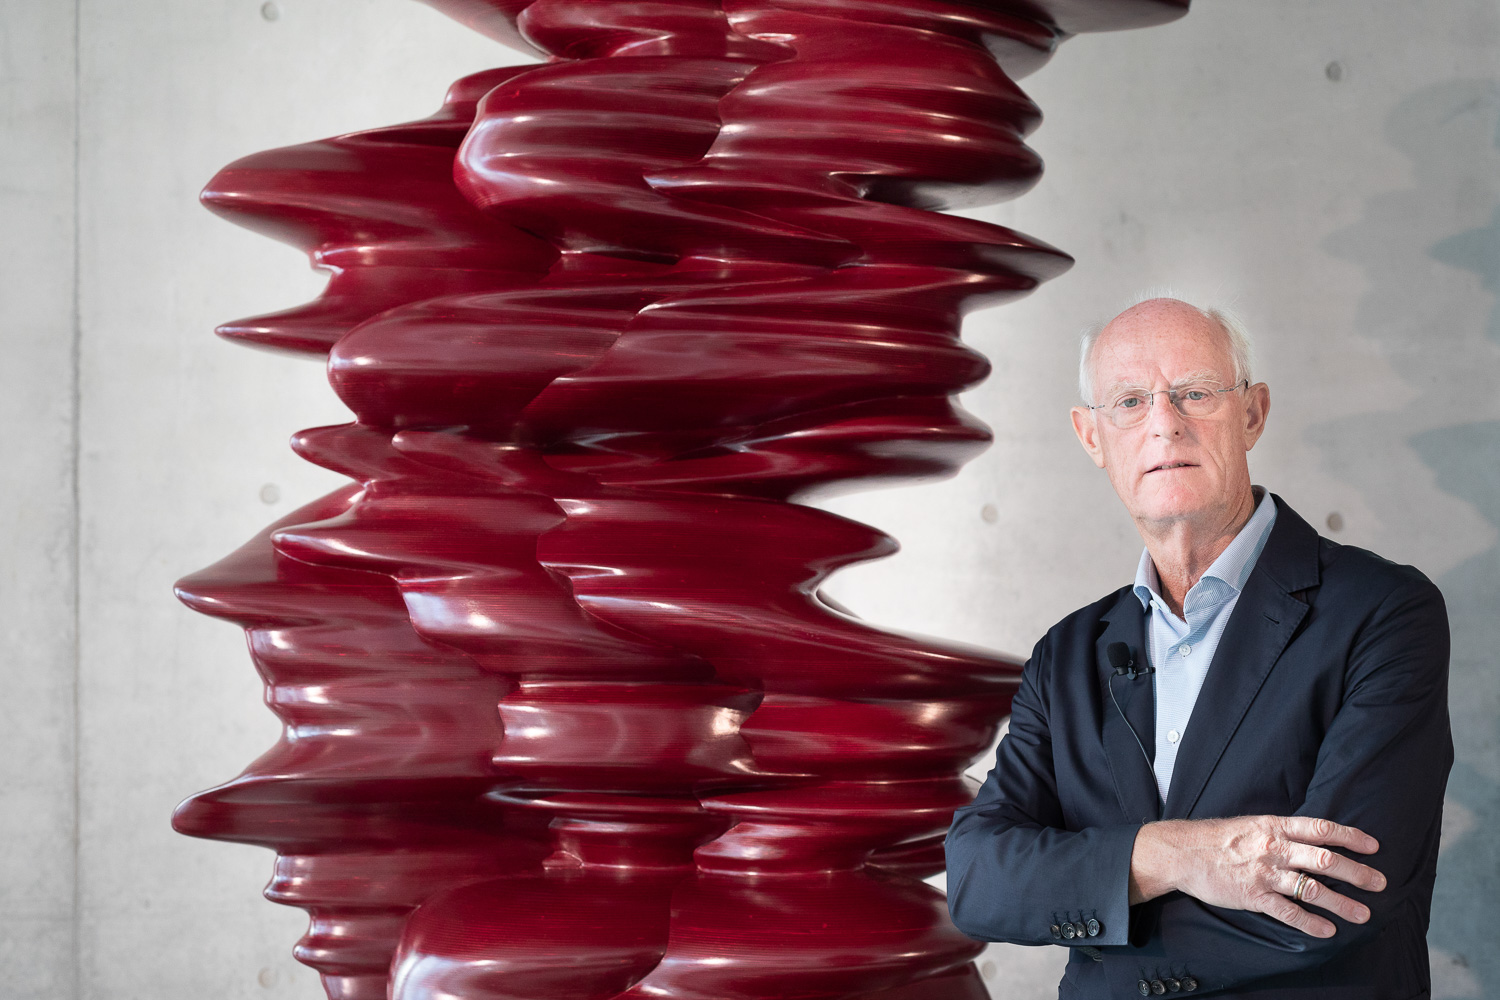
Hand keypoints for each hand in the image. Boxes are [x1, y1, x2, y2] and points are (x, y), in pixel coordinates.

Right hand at [1129, 815, 1385, 937]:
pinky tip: (1326, 931)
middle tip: (1379, 883)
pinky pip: (1288, 912)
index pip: (1321, 828)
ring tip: (1362, 914)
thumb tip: (1310, 839)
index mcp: (1274, 826)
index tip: (1373, 846)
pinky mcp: (1253, 896)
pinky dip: (1310, 923)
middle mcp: (1274, 848)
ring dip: (1342, 903)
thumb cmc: (1216, 837)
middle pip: (1325, 860)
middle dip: (1357, 873)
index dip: (1350, 837)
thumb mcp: (1251, 824)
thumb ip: (1279, 832)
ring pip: (1313, 889)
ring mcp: (1265, 873)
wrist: (1182, 852)